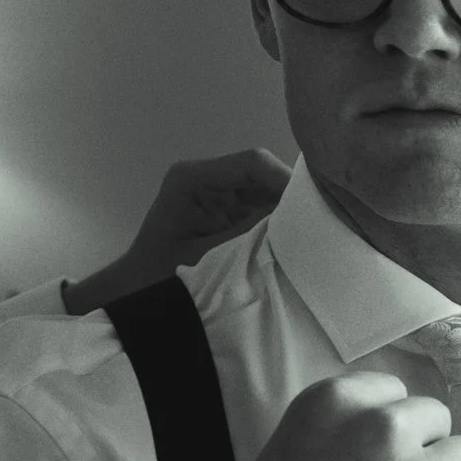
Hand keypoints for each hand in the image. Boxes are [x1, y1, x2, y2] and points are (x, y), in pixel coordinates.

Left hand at [64, 148, 293, 314]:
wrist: (136, 297)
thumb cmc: (161, 280)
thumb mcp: (210, 258)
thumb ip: (252, 235)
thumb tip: (300, 224)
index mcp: (192, 178)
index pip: (253, 163)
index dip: (287, 180)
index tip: (315, 209)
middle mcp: (209, 179)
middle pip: (266, 174)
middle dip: (294, 197)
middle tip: (324, 222)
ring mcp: (221, 196)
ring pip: (271, 191)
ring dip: (291, 212)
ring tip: (315, 233)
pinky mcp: (231, 213)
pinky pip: (266, 209)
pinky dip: (283, 224)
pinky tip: (300, 240)